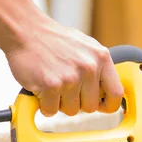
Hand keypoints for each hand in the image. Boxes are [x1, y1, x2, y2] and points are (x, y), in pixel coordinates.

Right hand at [5, 20, 123, 116]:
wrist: (25, 30)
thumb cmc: (52, 40)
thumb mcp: (85, 47)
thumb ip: (97, 66)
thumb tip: (106, 90)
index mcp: (101, 57)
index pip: (116, 93)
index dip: (108, 105)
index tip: (100, 106)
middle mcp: (89, 67)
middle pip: (91, 107)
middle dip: (77, 103)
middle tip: (65, 88)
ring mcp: (70, 78)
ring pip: (71, 111)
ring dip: (59, 103)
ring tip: (52, 83)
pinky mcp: (51, 86)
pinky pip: (51, 111)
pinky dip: (44, 104)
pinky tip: (41, 88)